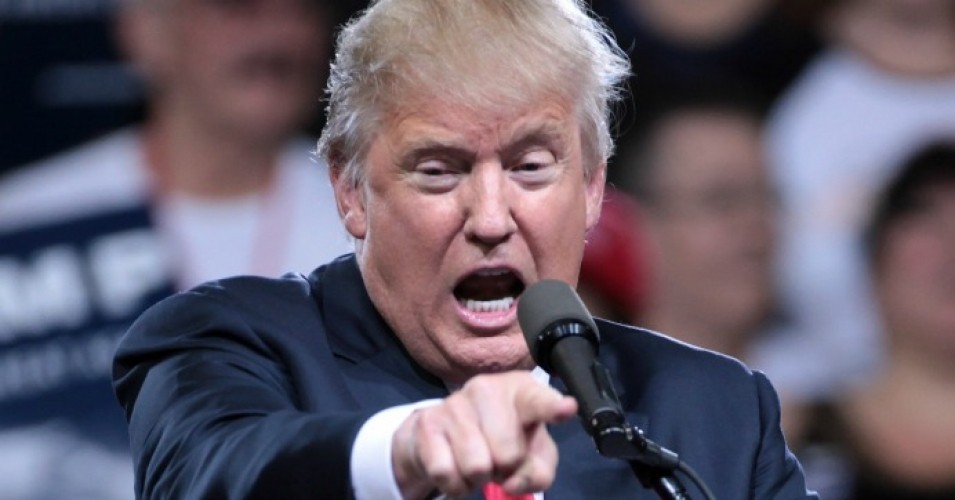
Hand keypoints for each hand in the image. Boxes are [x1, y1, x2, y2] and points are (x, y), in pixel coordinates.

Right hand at [392, 371, 576, 498]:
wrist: (445, 435)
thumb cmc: (500, 440)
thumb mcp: (531, 455)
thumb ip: (538, 471)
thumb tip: (515, 481)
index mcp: (522, 391)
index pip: (538, 401)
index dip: (552, 407)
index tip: (566, 408)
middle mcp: (487, 388)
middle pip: (508, 454)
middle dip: (504, 469)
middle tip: (498, 460)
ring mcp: (455, 403)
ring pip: (476, 466)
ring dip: (478, 478)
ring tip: (477, 463)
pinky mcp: (427, 423)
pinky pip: (446, 472)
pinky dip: (454, 484)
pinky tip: (455, 467)